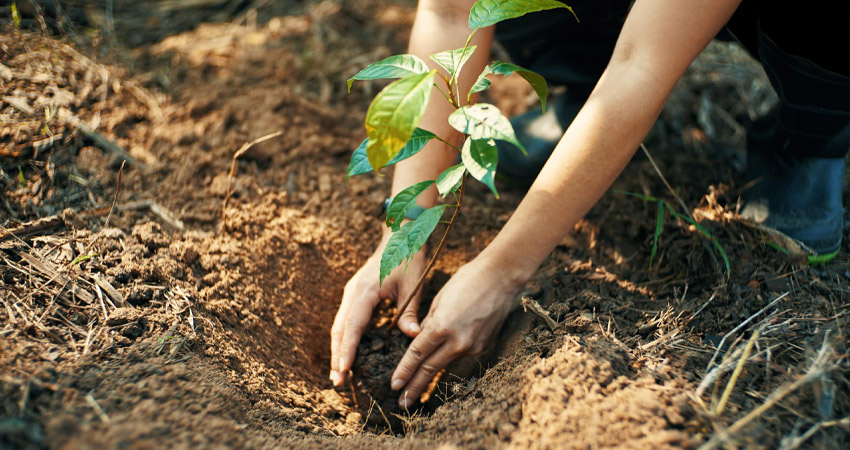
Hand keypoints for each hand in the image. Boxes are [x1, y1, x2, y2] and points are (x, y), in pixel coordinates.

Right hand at [329, 232, 425, 386]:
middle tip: (337, 382)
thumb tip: (413, 336)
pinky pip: (347, 320)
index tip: (343, 370)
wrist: (400, 236)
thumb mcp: (413, 285)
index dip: (347, 349)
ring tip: (339, 374)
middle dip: (337, 356)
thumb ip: (410, 312)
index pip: (352, 326)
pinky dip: (346, 339)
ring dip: (339, 349)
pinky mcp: (355, 296)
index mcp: (365, 291)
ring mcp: (351, 294)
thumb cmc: (408, 258)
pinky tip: (349, 355)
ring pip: (340, 326)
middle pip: (339, 329)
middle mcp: (353, 293)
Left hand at [390, 256, 522, 406]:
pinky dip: (449, 358)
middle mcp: (458, 341)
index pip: (417, 355)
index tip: (394, 385)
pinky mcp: (484, 346)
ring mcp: (473, 346)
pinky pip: (461, 355)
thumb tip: (420, 339)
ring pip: (445, 363)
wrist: (502, 277)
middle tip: (402, 403)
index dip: (404, 372)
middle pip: (430, 368)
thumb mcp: (440, 299)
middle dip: (414, 387)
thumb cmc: (467, 280)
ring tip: (416, 390)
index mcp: (442, 326)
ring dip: (430, 376)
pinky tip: (441, 363)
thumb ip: (429, 323)